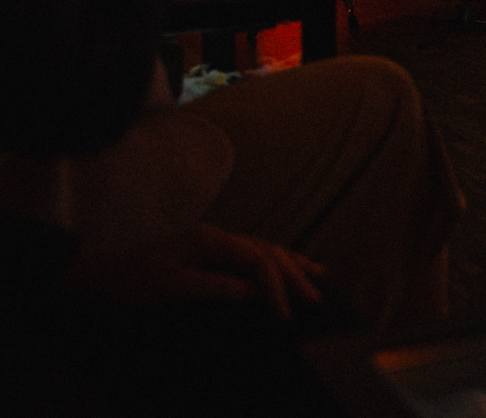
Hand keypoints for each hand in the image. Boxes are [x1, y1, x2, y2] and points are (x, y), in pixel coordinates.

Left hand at [69, 224, 325, 320]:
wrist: (98, 274)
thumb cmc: (130, 279)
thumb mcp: (170, 285)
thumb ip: (215, 286)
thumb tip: (255, 291)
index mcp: (212, 240)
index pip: (258, 260)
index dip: (276, 287)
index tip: (284, 316)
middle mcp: (219, 237)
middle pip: (268, 251)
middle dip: (294, 275)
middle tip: (316, 300)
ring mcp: (216, 244)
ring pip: (265, 250)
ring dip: (291, 265)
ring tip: (319, 277)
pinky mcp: (211, 256)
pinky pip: (252, 257)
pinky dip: (274, 263)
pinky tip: (284, 268)